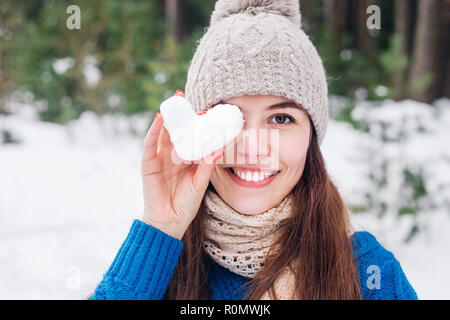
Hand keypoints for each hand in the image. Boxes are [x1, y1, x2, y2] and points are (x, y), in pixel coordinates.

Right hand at [140, 107, 222, 239]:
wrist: (169, 221)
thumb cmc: (186, 204)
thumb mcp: (200, 182)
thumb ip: (207, 165)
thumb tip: (219, 148)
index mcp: (185, 160)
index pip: (189, 138)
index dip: (194, 124)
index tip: (203, 109)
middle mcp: (171, 156)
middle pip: (175, 132)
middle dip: (180, 116)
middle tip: (184, 97)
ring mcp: (159, 158)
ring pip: (163, 134)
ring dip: (167, 118)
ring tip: (173, 102)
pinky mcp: (148, 163)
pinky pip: (150, 144)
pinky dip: (153, 131)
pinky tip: (159, 119)